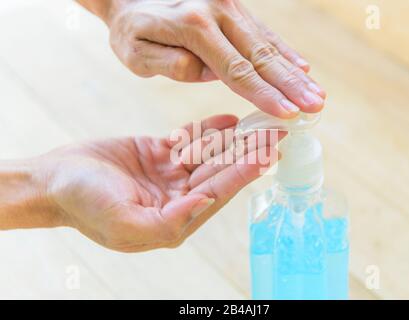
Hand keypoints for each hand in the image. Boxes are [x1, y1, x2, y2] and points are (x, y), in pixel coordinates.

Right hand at [33, 115, 280, 251]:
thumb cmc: (83, 203)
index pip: (217, 194)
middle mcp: (177, 198)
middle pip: (219, 172)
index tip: (267, 155)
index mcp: (173, 220)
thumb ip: (169, 221)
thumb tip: (205, 203)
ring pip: (209, 155)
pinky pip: (190, 140)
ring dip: (234, 140)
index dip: (243, 174)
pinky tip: (230, 120)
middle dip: (247, 154)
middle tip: (275, 135)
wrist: (53, 179)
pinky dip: (209, 130)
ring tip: (260, 124)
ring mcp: (169, 175)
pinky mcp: (159, 154)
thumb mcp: (123, 221)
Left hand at [84, 0, 325, 117]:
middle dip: (290, 84)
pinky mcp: (233, 8)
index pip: (235, 70)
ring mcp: (228, 6)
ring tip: (317, 92)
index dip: (263, 94)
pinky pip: (263, 31)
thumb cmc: (130, 30)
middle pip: (260, 55)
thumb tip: (211, 75)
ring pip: (267, 43)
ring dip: (293, 71)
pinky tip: (302, 66)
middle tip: (317, 105)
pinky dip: (284, 50)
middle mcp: (217, 11)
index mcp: (193, 26)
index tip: (288, 113)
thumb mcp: (136, 53)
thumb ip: (173, 65)